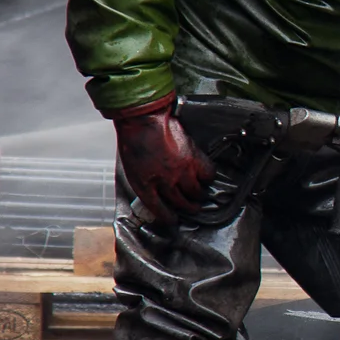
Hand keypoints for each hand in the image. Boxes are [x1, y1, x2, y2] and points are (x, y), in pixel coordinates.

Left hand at [110, 95, 214, 222]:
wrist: (143, 119)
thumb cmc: (134, 139)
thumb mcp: (132, 167)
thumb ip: (145, 181)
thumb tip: (157, 190)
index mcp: (145, 186)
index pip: (160, 210)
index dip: (168, 218)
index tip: (173, 219)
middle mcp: (165, 182)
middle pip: (181, 203)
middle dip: (188, 208)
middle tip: (193, 208)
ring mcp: (181, 171)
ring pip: (196, 192)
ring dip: (199, 195)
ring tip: (200, 194)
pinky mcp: (193, 158)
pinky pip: (207, 174)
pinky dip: (208, 178)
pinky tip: (205, 176)